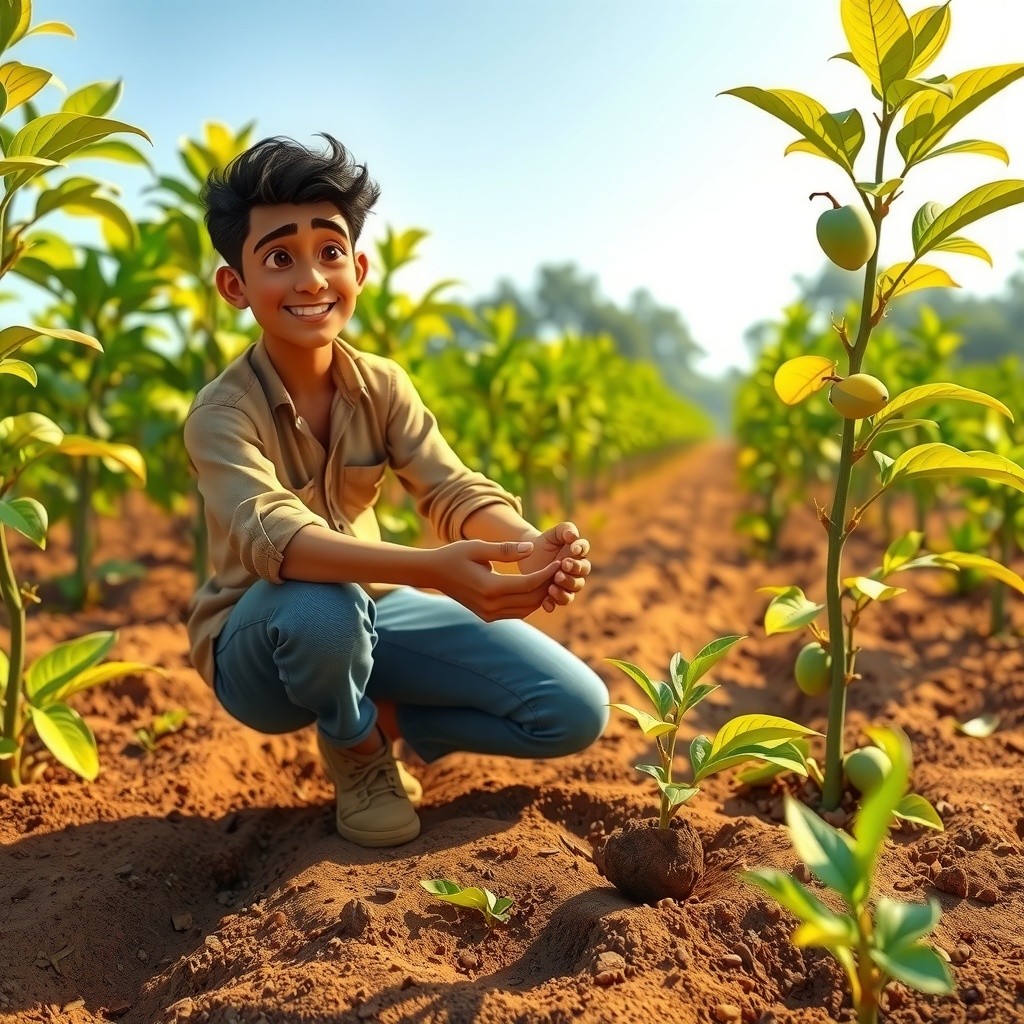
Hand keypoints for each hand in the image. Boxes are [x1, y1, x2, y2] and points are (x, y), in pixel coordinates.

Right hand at [425, 540, 559, 621]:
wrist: (434, 573)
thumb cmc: (455, 555)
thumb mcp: (478, 547)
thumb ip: (506, 550)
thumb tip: (531, 549)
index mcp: (490, 588)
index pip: (529, 585)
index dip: (547, 574)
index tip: (559, 562)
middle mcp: (491, 606)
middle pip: (532, 599)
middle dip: (548, 585)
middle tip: (560, 570)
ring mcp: (489, 614)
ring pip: (527, 609)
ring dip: (541, 595)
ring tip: (551, 578)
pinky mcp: (488, 616)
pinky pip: (517, 613)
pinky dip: (529, 602)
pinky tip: (536, 588)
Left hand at [517, 521, 591, 612]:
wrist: (527, 555)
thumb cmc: (544, 542)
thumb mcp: (553, 533)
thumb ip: (565, 529)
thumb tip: (573, 536)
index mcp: (577, 552)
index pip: (584, 550)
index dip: (581, 550)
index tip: (573, 549)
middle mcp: (576, 570)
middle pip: (582, 575)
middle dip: (573, 572)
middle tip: (562, 568)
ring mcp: (566, 584)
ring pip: (573, 591)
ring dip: (565, 590)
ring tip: (552, 586)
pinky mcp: (554, 594)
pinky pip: (558, 602)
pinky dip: (553, 603)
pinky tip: (546, 602)